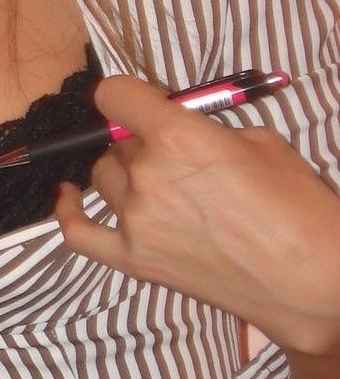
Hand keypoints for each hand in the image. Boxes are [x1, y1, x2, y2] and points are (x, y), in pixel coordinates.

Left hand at [52, 74, 339, 354]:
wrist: (312, 283)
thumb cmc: (300, 209)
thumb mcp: (263, 143)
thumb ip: (208, 128)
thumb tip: (179, 123)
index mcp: (179, 137)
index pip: (116, 95)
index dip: (131, 95)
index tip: (147, 102)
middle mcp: (147, 175)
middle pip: (118, 141)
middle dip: (143, 140)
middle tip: (177, 154)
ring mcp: (134, 221)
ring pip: (102, 178)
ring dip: (125, 173)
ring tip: (159, 182)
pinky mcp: (133, 260)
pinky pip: (78, 232)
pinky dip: (66, 212)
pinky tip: (65, 196)